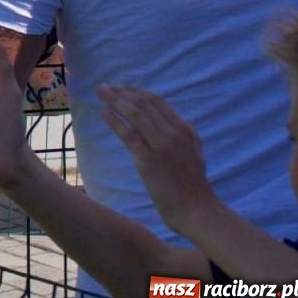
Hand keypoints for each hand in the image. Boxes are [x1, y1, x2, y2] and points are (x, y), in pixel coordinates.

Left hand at [99, 84, 219, 235]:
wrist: (197, 210)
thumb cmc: (194, 186)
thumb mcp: (197, 155)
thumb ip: (191, 137)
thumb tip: (187, 121)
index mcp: (183, 130)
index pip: (157, 101)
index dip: (136, 92)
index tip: (121, 88)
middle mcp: (173, 133)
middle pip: (143, 104)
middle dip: (121, 92)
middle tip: (104, 87)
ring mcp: (161, 146)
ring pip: (135, 114)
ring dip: (115, 100)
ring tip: (100, 91)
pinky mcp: (148, 160)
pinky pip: (129, 135)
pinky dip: (115, 121)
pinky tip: (104, 113)